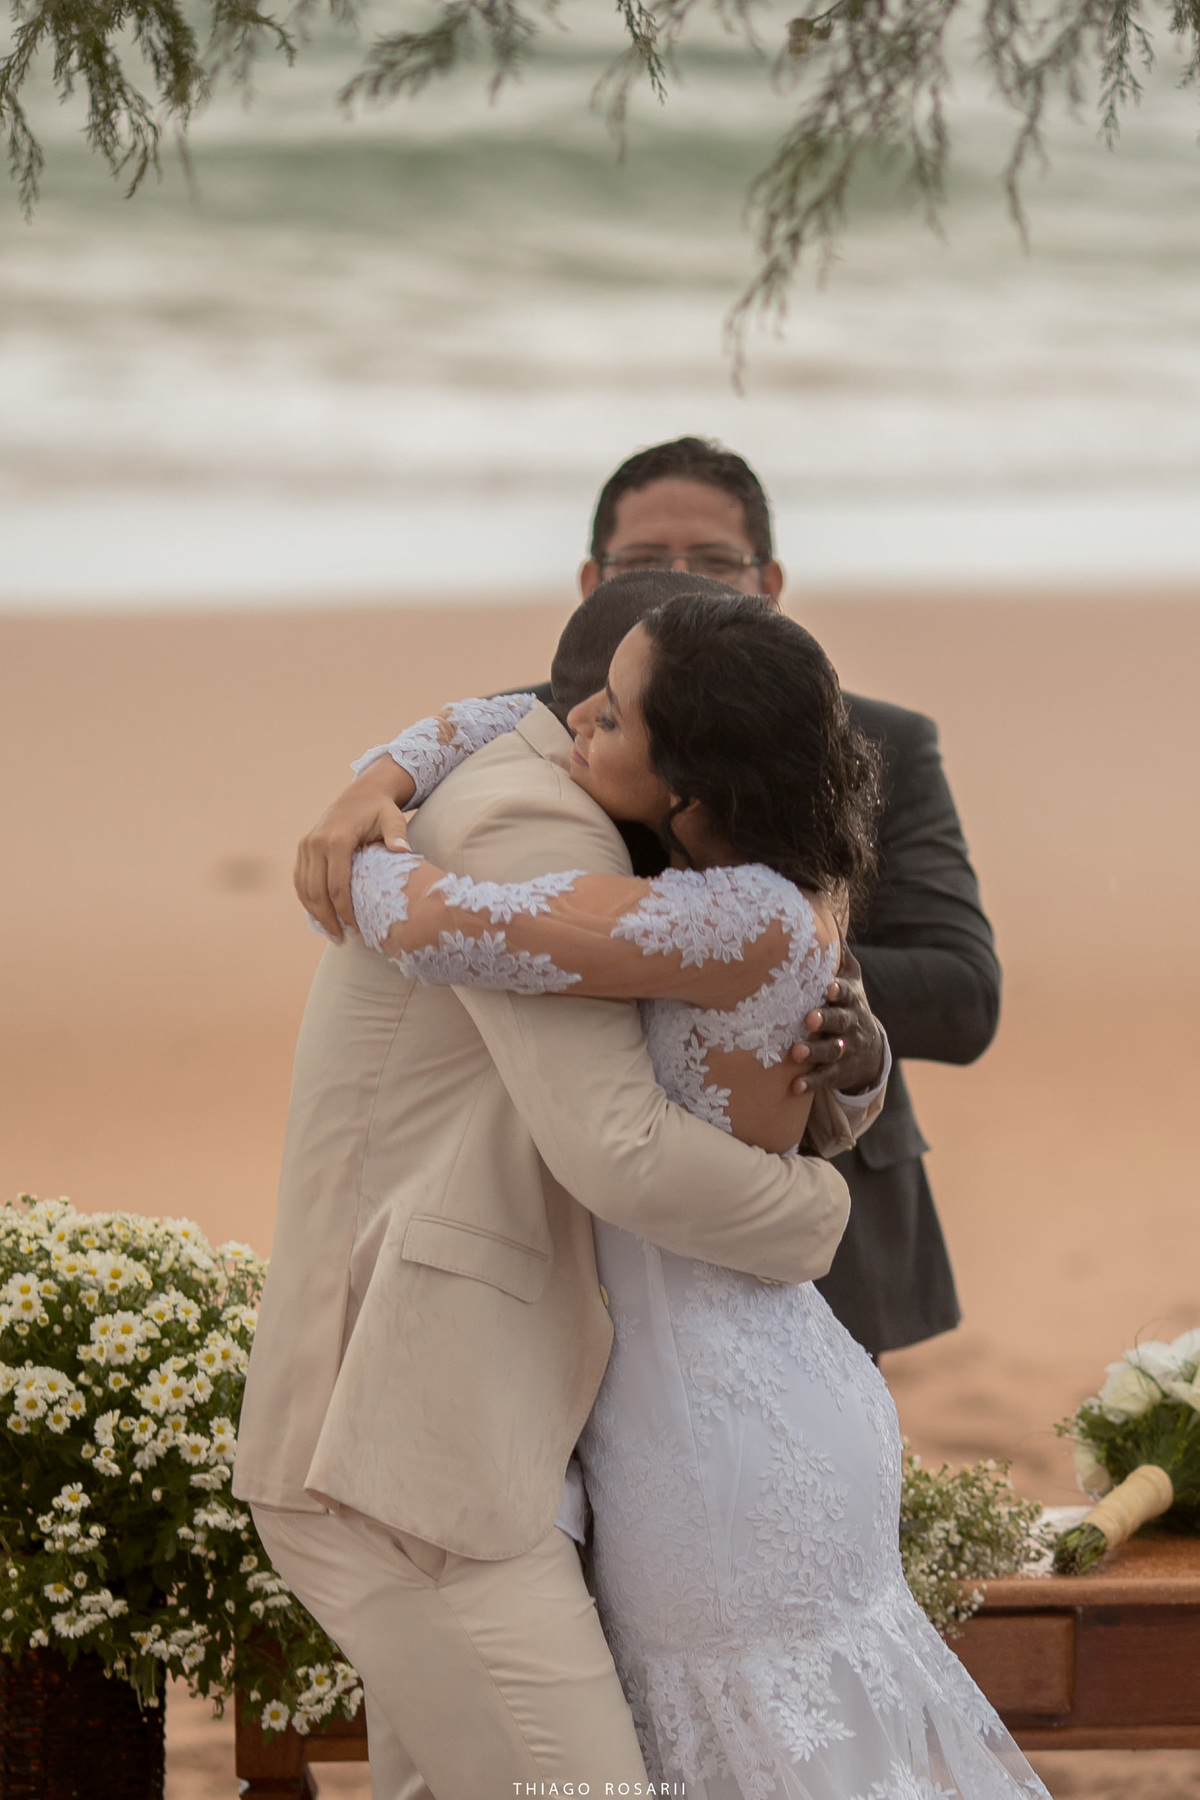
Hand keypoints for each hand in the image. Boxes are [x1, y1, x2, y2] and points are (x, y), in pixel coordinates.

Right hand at [294, 761, 412, 942]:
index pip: (336, 885)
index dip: (344, 911)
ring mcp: (306, 845)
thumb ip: (396, 834)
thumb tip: (402, 850)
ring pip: (304, 888)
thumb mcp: (393, 818)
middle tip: (342, 939)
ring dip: (315, 914)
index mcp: (337, 839)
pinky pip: (300, 880)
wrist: (361, 793)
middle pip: (316, 891)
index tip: (355, 929)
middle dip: (328, 919)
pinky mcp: (303, 848)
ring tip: (332, 934)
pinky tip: (320, 916)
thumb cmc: (381, 810)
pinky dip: (307, 900)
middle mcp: (316, 842)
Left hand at [788, 950, 885, 1096]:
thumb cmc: (850, 1006)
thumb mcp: (851, 980)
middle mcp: (850, 1025)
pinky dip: (811, 1082)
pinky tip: (795, 1087)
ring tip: (796, 1053)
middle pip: (840, 1022)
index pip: (847, 994)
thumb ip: (840, 955)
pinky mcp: (840, 1072)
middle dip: (826, 1020)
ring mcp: (846, 1050)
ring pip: (831, 1051)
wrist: (871, 1051)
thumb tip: (829, 916)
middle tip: (809, 1019)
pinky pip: (826, 1079)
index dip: (839, 991)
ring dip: (815, 1052)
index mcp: (850, 1001)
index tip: (829, 987)